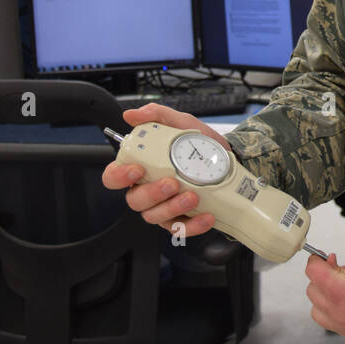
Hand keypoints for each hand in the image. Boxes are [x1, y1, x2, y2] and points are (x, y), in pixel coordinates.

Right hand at [100, 103, 231, 237]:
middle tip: (172, 183)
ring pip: (154, 216)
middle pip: (134, 200)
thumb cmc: (200, 146)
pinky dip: (193, 225)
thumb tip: (132, 115)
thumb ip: (158, 116)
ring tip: (193, 196)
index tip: (136, 169)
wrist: (230, 161)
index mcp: (141, 167)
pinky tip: (205, 215)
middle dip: (152, 193)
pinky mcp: (181, 220)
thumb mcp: (182, 124)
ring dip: (172, 208)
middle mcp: (147, 190)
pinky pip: (179, 228)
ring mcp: (163, 207)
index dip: (118, 176)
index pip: (113, 176)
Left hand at [305, 252, 344, 343]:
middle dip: (321, 277)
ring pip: (317, 311)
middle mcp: (339, 314)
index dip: (316, 260)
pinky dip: (334, 312)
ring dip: (323, 297)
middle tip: (338, 268)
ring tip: (341, 288)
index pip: (313, 273)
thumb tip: (337, 270)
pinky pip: (332, 324)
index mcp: (342, 293)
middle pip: (312, 291)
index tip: (321, 257)